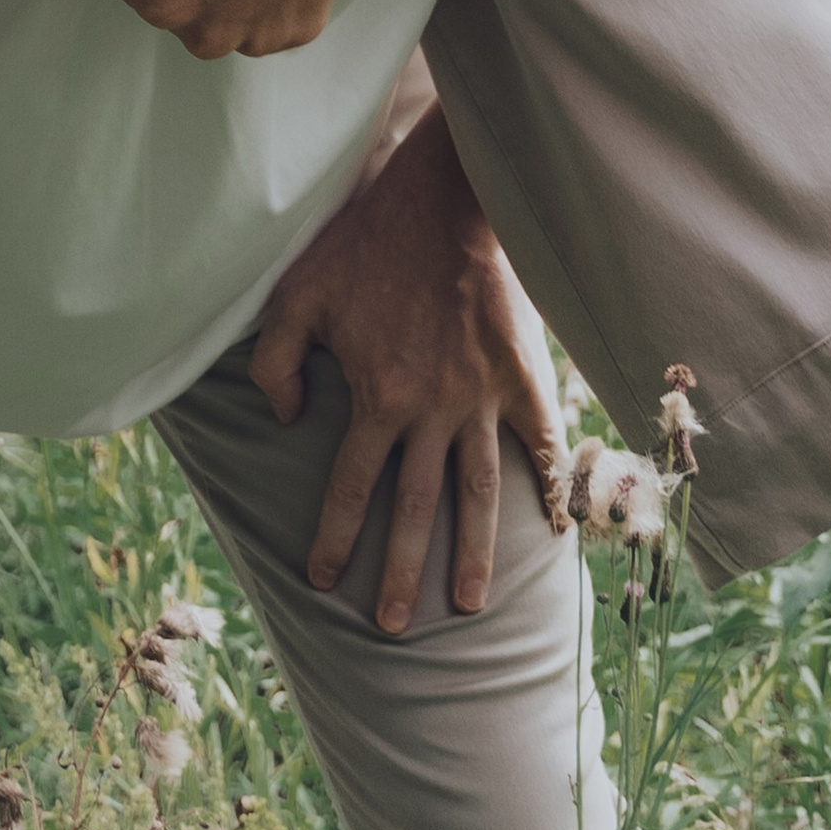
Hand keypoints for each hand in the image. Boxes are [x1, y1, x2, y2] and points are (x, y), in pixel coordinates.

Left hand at [249, 104, 561, 630]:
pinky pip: (540, 443)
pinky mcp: (520, 376)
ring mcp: (481, 397)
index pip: (350, 486)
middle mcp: (430, 410)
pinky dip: (549, 487)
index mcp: (377, 397)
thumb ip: (276, 364)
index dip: (333, 537)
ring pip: (477, 493)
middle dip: (400, 573)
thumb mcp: (296, 297)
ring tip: (469, 606)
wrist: (441, 201)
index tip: (320, 580)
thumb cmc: (362, 244)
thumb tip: (281, 422)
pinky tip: (554, 531)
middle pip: (413, 509)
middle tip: (393, 628)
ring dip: (472, 553)